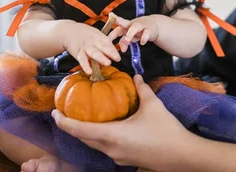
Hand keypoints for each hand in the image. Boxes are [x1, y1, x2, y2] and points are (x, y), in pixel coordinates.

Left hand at [52, 75, 192, 168]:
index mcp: (112, 135)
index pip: (79, 129)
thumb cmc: (166, 131)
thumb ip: (141, 89)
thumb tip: (136, 76)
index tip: (54, 112)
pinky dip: (100, 138)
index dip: (64, 121)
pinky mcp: (125, 160)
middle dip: (72, 127)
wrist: (181, 155)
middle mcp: (111, 149)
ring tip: (82, 119)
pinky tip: (106, 129)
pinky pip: (106, 148)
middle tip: (65, 114)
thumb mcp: (153, 106)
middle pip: (83, 138)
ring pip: (94, 145)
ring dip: (85, 133)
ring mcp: (117, 157)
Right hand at [61, 21, 121, 74]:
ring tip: (107, 63)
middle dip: (110, 52)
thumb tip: (115, 52)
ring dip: (101, 58)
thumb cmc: (86, 35)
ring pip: (94, 52)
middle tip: (117, 58)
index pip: (108, 43)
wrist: (69, 31)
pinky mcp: (78, 53)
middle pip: (102, 46)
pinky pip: (82, 60)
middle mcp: (93, 42)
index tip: (118, 57)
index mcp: (99, 37)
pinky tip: (89, 71)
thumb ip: (105, 43)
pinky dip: (86, 66)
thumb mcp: (96, 34)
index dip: (114, 50)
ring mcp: (86, 47)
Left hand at [109, 13, 159, 52]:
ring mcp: (141, 26)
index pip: (116, 29)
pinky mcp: (149, 29)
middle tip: (113, 21)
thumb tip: (122, 49)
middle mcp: (132, 24)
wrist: (153, 26)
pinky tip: (142, 42)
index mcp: (126, 26)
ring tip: (127, 40)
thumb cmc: (138, 31)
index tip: (105, 39)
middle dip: (118, 21)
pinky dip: (144, 38)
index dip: (111, 34)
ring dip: (130, 33)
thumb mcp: (130, 36)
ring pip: (135, 27)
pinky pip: (147, 33)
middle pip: (124, 22)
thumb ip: (124, 42)